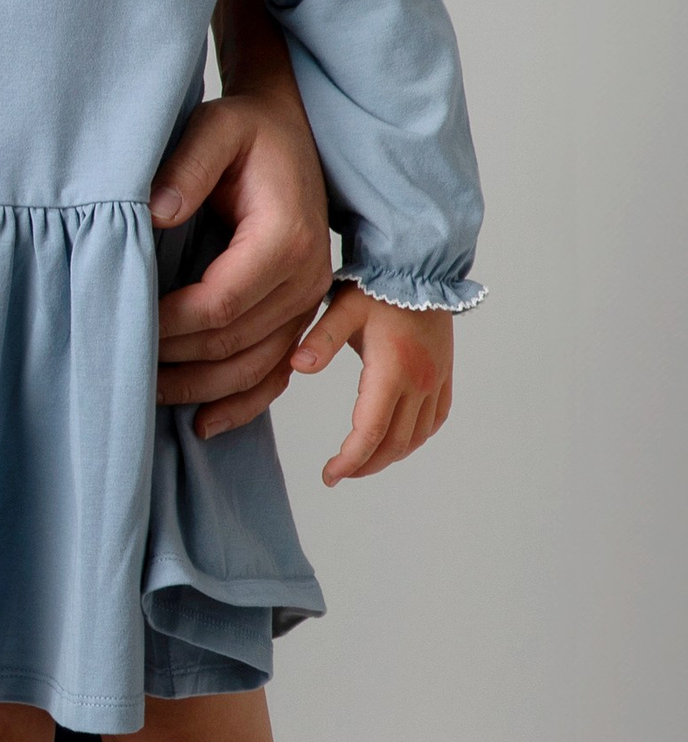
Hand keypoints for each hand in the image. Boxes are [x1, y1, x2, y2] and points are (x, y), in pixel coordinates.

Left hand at [152, 84, 333, 439]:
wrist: (291, 133)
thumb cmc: (246, 131)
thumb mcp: (215, 129)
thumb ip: (186, 169)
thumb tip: (156, 217)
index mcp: (286, 238)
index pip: (219, 303)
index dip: (168, 323)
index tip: (124, 322)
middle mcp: (308, 279)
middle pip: (234, 344)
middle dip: (175, 360)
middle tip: (119, 362)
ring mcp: (310, 303)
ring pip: (256, 368)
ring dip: (200, 389)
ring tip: (145, 392)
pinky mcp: (304, 315)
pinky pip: (278, 373)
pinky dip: (243, 404)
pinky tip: (204, 424)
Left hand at [294, 286, 454, 482]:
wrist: (418, 266)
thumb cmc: (376, 285)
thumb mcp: (342, 307)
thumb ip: (320, 339)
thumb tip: (297, 368)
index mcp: (393, 370)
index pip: (372, 431)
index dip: (350, 460)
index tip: (329, 475)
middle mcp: (420, 381)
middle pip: (394, 443)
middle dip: (365, 464)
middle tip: (337, 472)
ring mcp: (436, 380)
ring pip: (416, 437)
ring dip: (389, 455)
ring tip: (360, 461)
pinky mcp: (444, 375)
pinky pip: (435, 420)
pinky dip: (415, 438)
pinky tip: (396, 440)